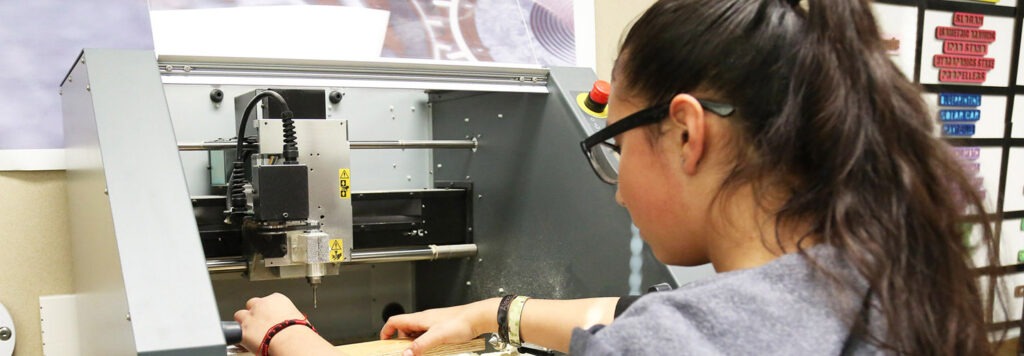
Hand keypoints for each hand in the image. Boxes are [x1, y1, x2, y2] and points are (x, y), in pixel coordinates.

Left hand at [233, 293, 305, 352]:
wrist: (291, 341)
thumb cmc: (298, 331)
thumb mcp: (298, 317)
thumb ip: (288, 316)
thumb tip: (289, 323)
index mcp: (277, 299)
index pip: (268, 300)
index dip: (267, 309)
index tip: (270, 316)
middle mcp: (262, 304)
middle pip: (252, 304)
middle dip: (254, 312)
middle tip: (260, 323)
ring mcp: (251, 316)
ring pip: (240, 315)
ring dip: (244, 322)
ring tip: (251, 331)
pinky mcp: (243, 330)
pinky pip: (235, 331)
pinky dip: (238, 335)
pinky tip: (245, 340)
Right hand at [379, 299, 497, 355]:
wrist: (478, 318)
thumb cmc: (461, 321)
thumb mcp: (437, 336)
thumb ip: (421, 345)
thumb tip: (406, 354)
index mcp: (420, 318)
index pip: (395, 321)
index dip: (386, 331)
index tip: (384, 342)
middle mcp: (425, 319)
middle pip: (405, 330)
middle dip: (402, 342)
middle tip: (406, 352)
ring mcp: (433, 324)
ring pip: (417, 334)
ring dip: (415, 344)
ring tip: (420, 352)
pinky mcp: (441, 328)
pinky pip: (427, 336)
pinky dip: (426, 344)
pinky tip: (433, 350)